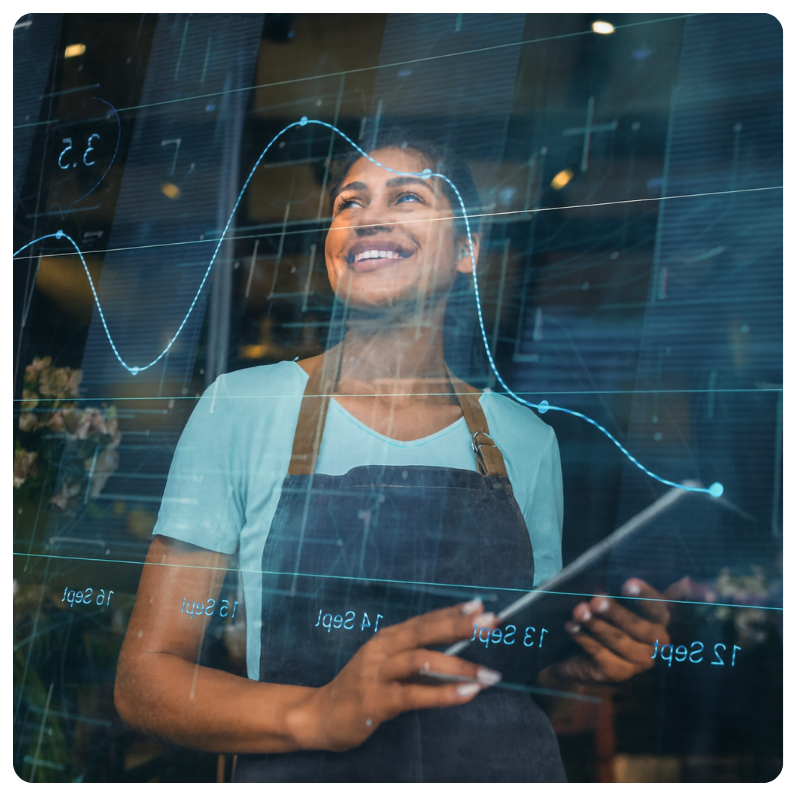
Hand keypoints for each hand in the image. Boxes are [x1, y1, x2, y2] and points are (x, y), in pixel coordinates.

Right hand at [302, 600, 500, 751]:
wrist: (321, 714)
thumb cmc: (363, 687)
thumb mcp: (388, 664)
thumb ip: (417, 655)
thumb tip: (458, 648)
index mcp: (388, 637)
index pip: (425, 620)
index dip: (453, 612)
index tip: (480, 606)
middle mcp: (383, 649)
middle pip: (425, 632)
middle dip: (459, 626)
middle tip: (490, 624)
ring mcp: (377, 673)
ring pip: (422, 660)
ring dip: (459, 666)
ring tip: (488, 674)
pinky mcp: (376, 700)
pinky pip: (414, 695)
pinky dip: (443, 694)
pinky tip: (467, 694)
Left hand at [553, 579, 674, 683]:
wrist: (579, 651)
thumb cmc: (602, 616)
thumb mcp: (613, 598)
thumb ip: (619, 585)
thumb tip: (631, 576)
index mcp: (659, 621)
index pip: (660, 608)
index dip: (647, 597)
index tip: (627, 584)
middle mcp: (656, 644)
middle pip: (642, 629)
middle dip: (617, 613)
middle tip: (596, 600)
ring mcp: (639, 662)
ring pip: (620, 642)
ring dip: (597, 625)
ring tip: (579, 611)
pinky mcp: (617, 673)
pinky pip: (601, 654)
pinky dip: (584, 638)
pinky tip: (571, 626)